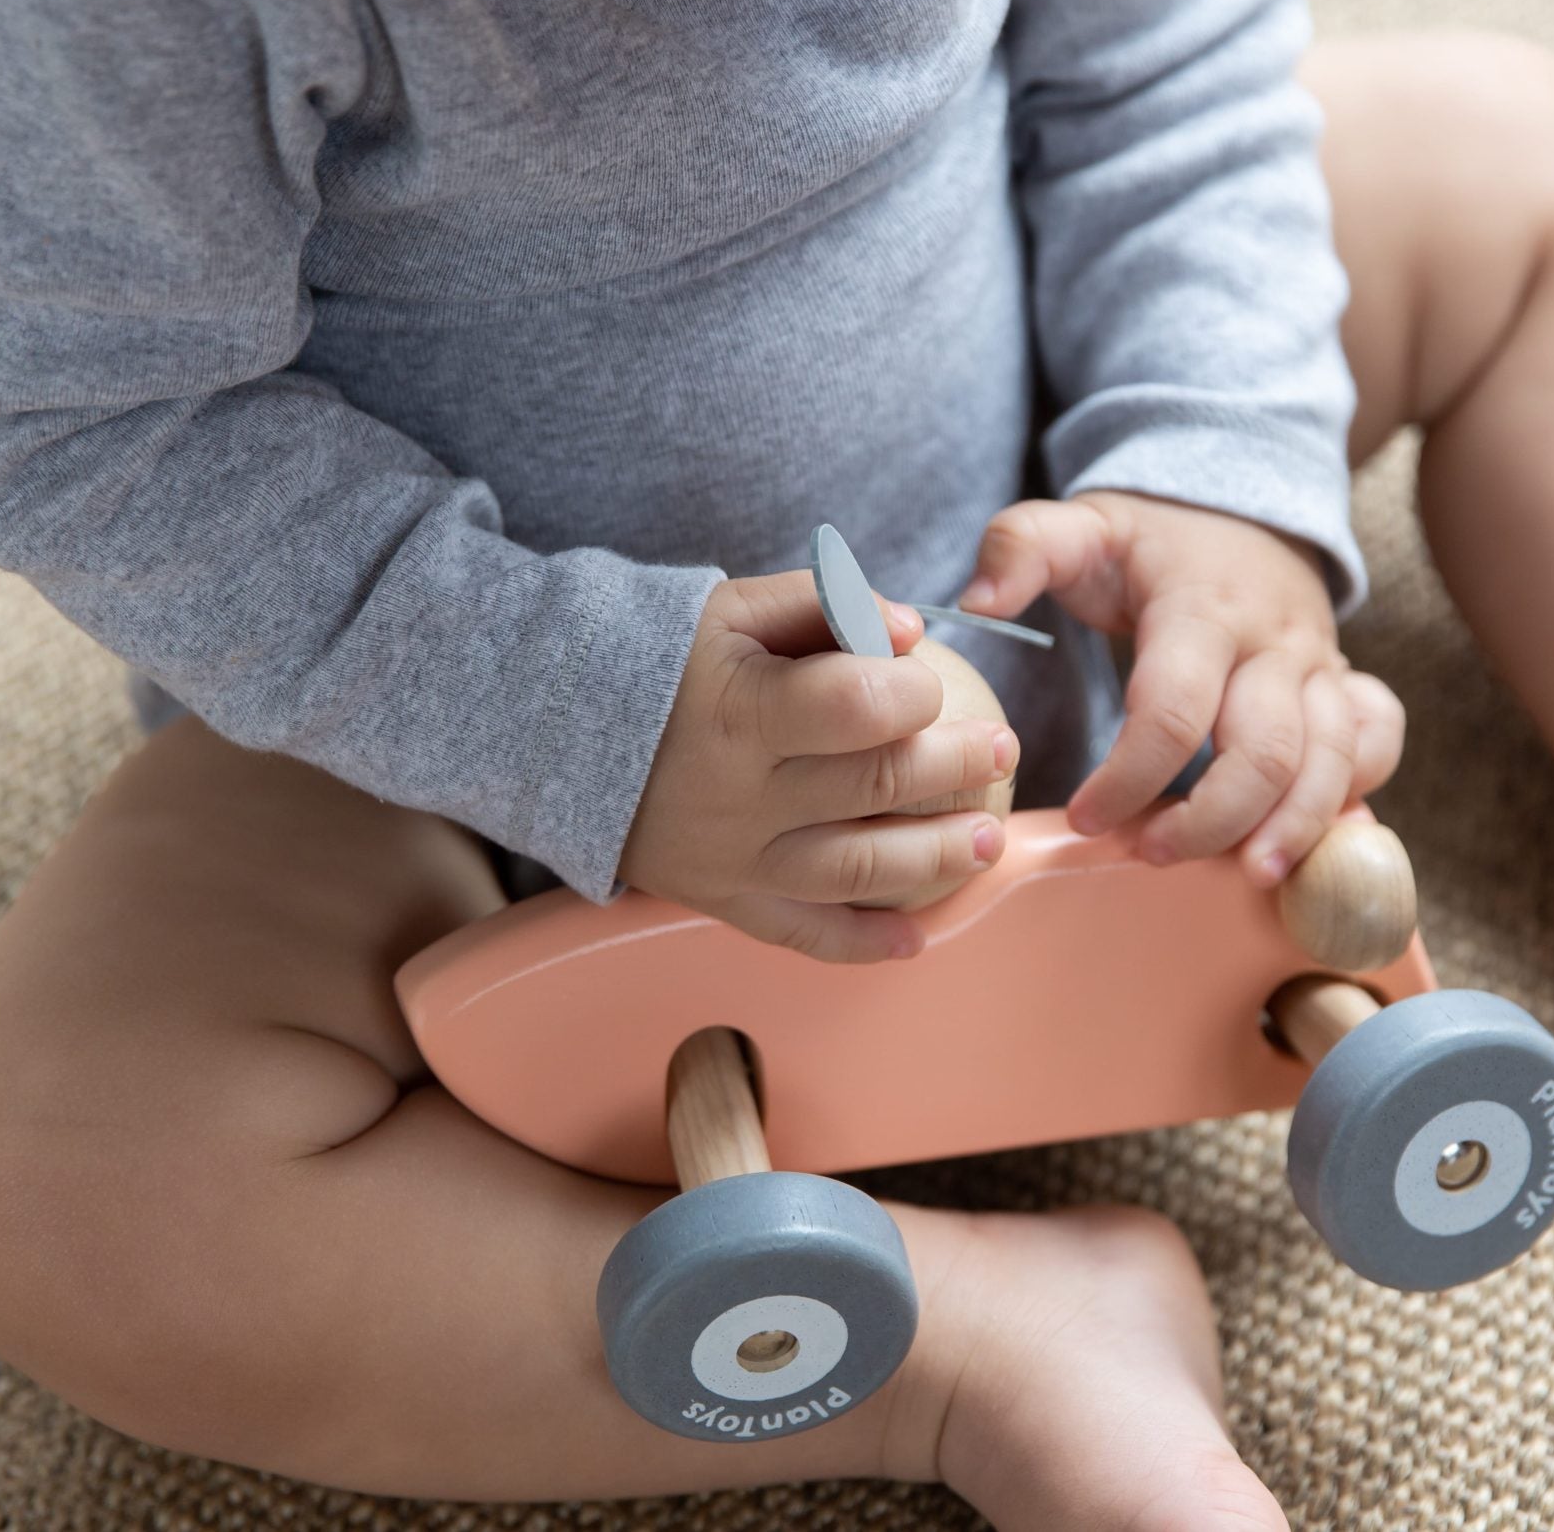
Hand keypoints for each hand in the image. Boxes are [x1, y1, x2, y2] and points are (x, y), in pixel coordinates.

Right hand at [618, 570, 1020, 962]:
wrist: (551, 730)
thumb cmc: (654, 656)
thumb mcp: (726, 608)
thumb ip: (820, 606)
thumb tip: (911, 630)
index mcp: (740, 709)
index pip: (857, 707)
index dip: (912, 692)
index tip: (927, 679)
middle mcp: (740, 795)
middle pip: (874, 788)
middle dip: (955, 765)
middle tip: (1002, 747)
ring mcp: (733, 858)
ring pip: (856, 873)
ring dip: (937, 859)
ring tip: (988, 838)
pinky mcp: (722, 899)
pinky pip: (801, 935)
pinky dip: (862, 946)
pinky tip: (916, 941)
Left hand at [961, 490, 1403, 885]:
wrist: (1241, 507)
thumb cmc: (1151, 539)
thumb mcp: (1083, 525)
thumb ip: (1021, 549)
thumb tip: (976, 602)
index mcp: (1202, 608)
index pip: (1173, 711)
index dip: (1128, 777)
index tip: (1082, 818)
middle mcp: (1275, 642)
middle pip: (1264, 752)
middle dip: (1210, 820)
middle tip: (1148, 854)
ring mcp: (1320, 665)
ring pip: (1332, 760)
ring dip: (1294, 827)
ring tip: (1248, 877)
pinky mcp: (1345, 685)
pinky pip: (1376, 743)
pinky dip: (1356, 794)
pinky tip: (1320, 841)